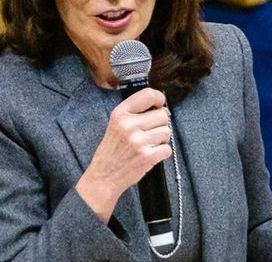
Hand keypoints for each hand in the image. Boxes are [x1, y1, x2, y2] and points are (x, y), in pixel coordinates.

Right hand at [76, 88, 171, 222]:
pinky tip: (150, 154)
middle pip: (163, 115)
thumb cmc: (112, 150)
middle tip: (150, 132)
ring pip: (167, 131)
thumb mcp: (116, 124)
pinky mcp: (147, 156)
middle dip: (160, 123)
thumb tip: (161, 106)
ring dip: (161, 139)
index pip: (148, 95)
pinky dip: (162, 152)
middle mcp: (129, 125)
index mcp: (120, 113)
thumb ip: (135, 112)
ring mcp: (139, 141)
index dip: (159, 99)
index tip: (160, 105)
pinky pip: (167, 148)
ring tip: (148, 144)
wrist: (104, 176)